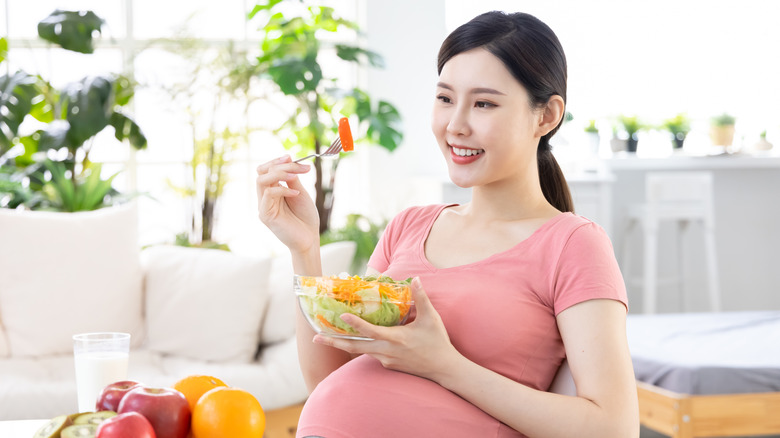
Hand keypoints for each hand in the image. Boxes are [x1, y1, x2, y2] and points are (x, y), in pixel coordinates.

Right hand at [256, 155, 319, 253]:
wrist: (309, 238)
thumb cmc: (305, 217)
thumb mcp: (300, 193)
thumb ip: (292, 179)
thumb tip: (288, 161)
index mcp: (272, 191)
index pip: (266, 170)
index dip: (276, 161)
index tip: (291, 157)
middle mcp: (265, 197)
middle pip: (261, 172)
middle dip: (278, 165)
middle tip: (295, 163)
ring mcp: (263, 206)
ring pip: (261, 181)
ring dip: (279, 174)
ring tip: (296, 175)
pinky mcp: (265, 215)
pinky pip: (268, 194)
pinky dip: (283, 190)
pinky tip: (296, 194)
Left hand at [313, 278, 459, 380]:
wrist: (444, 369)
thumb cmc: (437, 342)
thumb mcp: (430, 318)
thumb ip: (421, 298)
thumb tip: (415, 278)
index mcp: (396, 338)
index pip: (371, 331)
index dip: (355, 324)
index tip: (341, 317)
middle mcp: (387, 351)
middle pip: (355, 347)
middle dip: (334, 342)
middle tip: (315, 338)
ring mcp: (386, 360)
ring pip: (360, 351)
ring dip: (343, 344)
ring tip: (325, 338)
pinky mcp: (388, 365)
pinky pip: (371, 354)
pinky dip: (360, 347)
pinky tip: (354, 340)